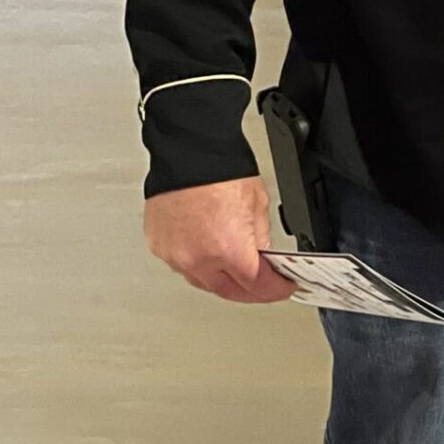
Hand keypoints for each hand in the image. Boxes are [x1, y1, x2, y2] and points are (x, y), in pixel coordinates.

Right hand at [144, 176, 297, 303]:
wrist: (188, 152)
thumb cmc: (221, 170)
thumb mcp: (258, 204)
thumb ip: (260, 237)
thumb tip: (262, 256)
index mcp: (228, 249)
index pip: (257, 285)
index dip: (275, 289)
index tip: (283, 287)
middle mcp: (198, 258)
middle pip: (229, 290)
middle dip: (250, 292)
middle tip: (264, 286)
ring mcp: (175, 255)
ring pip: (203, 281)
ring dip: (222, 279)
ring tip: (237, 272)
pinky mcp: (160, 247)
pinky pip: (182, 265)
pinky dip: (198, 263)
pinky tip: (209, 255)